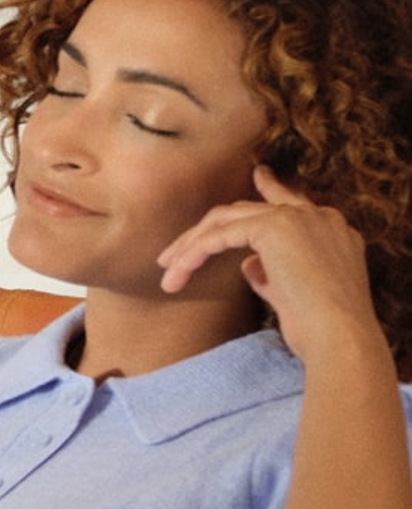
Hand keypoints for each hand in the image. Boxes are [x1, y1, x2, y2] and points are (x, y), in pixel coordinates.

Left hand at [160, 167, 385, 370]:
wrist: (339, 335)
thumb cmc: (318, 327)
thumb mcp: (292, 292)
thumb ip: (270, 271)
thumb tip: (247, 264)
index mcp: (329, 228)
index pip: (291, 202)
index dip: (270, 187)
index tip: (257, 172)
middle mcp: (317, 216)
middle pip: (246, 212)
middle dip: (204, 233)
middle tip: (173, 256)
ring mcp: (297, 217)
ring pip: (227, 220)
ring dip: (191, 247)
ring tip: (168, 272)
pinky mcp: (275, 227)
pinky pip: (219, 236)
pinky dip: (193, 254)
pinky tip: (177, 273)